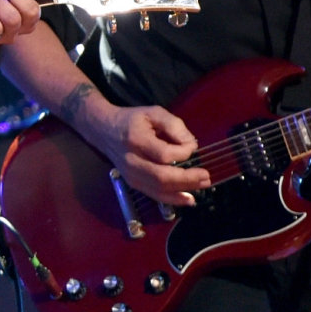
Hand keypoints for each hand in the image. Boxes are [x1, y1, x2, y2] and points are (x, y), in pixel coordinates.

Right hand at [83, 99, 207, 206]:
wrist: (104, 130)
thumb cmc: (132, 120)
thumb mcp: (153, 112)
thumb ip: (174, 125)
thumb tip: (191, 145)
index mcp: (136, 140)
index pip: (164, 154)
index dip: (183, 152)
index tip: (192, 145)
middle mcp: (131, 161)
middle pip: (161, 177)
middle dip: (187, 179)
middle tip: (206, 176)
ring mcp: (130, 175)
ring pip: (158, 189)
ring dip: (183, 190)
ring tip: (202, 186)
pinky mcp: (132, 183)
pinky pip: (154, 195)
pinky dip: (172, 199)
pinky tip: (188, 199)